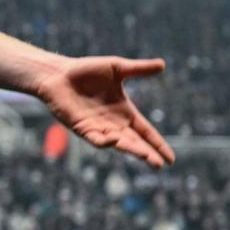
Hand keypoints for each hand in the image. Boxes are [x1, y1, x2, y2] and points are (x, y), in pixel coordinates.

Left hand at [35, 55, 174, 167]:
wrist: (58, 73)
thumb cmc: (86, 70)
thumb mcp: (117, 68)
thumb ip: (138, 69)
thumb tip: (162, 65)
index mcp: (124, 112)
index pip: (145, 131)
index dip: (158, 144)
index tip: (171, 159)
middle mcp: (113, 123)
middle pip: (134, 142)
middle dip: (147, 153)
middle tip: (159, 164)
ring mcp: (98, 127)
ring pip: (118, 143)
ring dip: (130, 149)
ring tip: (145, 156)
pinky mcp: (82, 128)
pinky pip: (95, 139)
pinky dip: (104, 142)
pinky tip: (114, 141)